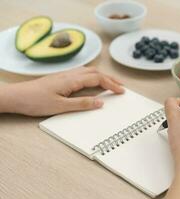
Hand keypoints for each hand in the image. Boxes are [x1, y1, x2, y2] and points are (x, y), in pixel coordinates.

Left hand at [0, 67, 123, 115]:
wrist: (17, 96)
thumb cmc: (36, 101)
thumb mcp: (61, 106)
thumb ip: (82, 103)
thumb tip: (100, 102)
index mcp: (72, 80)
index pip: (98, 79)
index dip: (111, 84)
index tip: (121, 91)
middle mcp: (70, 74)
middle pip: (96, 72)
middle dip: (110, 78)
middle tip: (121, 85)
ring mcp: (66, 75)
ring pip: (89, 71)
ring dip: (102, 76)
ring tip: (111, 82)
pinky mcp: (61, 78)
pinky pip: (82, 73)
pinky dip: (93, 76)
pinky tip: (92, 81)